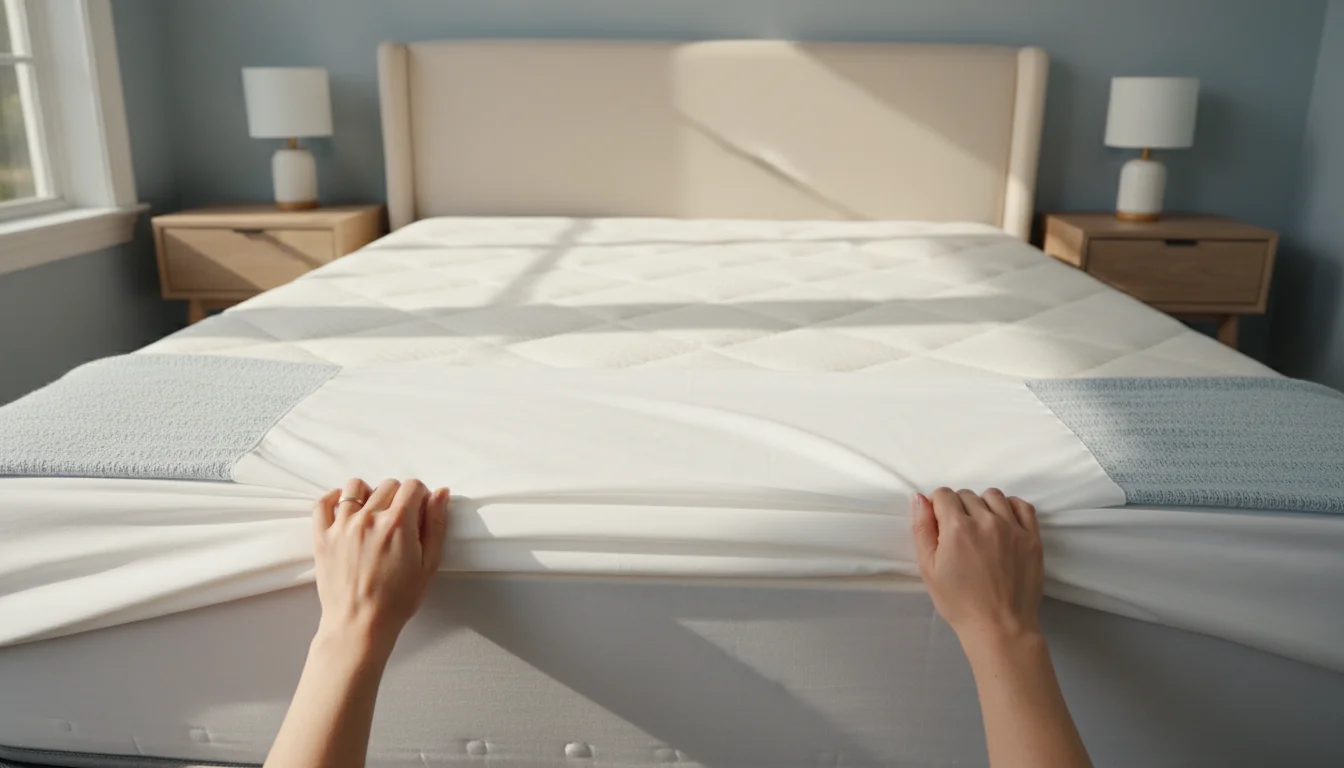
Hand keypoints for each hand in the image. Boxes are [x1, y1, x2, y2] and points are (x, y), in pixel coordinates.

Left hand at [311, 478, 449, 655]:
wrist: (360, 625)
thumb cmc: (397, 600)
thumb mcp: (429, 564)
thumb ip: (436, 524)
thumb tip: (440, 493)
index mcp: (399, 524)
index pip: (412, 486)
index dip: (420, 496)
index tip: (419, 511)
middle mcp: (369, 518)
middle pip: (388, 485)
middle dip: (398, 497)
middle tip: (399, 520)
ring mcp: (342, 525)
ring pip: (356, 486)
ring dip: (368, 493)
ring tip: (373, 513)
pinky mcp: (322, 536)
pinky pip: (323, 502)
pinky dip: (335, 498)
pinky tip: (345, 507)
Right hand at [910, 487, 1042, 643]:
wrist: (999, 627)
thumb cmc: (959, 602)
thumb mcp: (928, 569)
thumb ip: (922, 529)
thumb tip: (918, 498)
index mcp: (957, 528)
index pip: (943, 494)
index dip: (936, 506)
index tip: (938, 522)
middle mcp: (986, 521)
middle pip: (966, 495)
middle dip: (957, 507)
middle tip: (957, 533)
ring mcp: (1013, 528)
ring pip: (993, 496)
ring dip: (982, 505)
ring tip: (980, 526)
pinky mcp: (1032, 538)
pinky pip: (1022, 506)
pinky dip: (1010, 507)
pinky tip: (1003, 521)